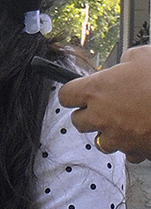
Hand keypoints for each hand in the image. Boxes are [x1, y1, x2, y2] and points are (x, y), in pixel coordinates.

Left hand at [58, 45, 150, 161]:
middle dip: (89, 114)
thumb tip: (126, 63)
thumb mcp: (143, 56)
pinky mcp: (134, 150)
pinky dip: (132, 145)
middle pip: (78, 121)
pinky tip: (142, 133)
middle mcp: (100, 116)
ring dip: (109, 132)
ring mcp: (116, 136)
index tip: (79, 93)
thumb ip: (127, 60)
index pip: (66, 95)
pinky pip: (126, 151)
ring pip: (100, 140)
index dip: (73, 93)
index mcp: (96, 91)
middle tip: (104, 107)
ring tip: (126, 121)